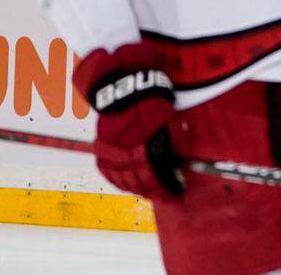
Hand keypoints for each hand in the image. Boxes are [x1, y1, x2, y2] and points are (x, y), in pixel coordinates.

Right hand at [72, 42, 183, 200]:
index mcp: (146, 146)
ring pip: (123, 178)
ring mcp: (111, 150)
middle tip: (166, 195)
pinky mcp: (100, 147)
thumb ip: (176, 143)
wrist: (126, 85)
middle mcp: (126, 152)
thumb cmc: (152, 101)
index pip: (157, 177)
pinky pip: (108, 171)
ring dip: (138, 188)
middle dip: (155, 191)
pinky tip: (128, 184)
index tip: (178, 194)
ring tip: (150, 192)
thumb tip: (180, 166)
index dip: (168, 188)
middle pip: (140, 181)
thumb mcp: (172, 121)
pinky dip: (119, 180)